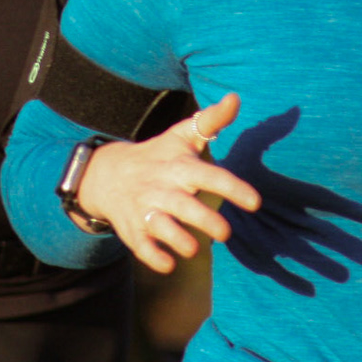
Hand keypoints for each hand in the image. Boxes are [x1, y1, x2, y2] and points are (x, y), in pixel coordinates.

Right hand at [74, 92, 259, 272]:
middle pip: (183, 205)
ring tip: (193, 249)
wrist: (106, 173)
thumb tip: (236, 97)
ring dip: (178, 240)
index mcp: (178, 166)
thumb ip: (211, 120)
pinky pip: (141, 248)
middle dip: (204, 220)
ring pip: (161, 227)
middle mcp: (161, 188)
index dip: (232, 188)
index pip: (208, 175)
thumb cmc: (158, 155)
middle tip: (226, 233)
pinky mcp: (133, 230)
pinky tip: (168, 264)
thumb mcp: (181, 135)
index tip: (256, 202)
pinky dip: (153, 257)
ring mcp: (145, 210)